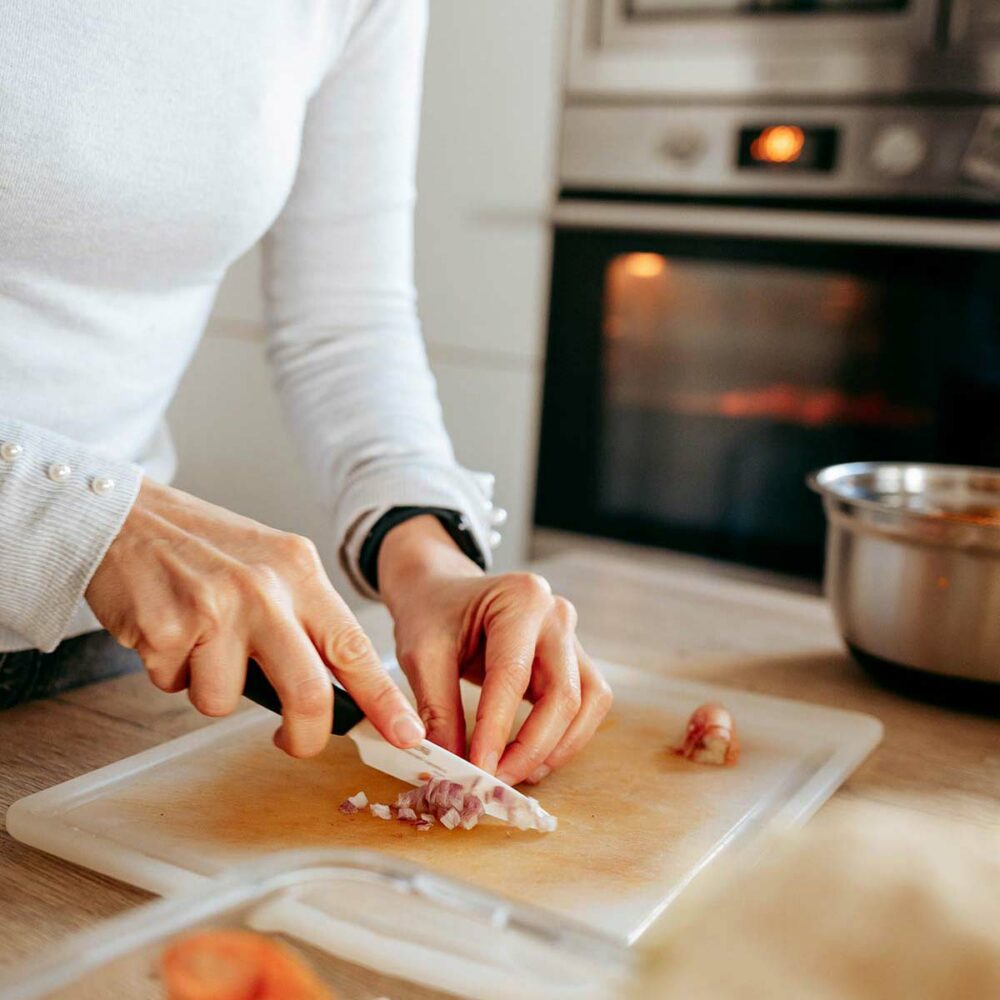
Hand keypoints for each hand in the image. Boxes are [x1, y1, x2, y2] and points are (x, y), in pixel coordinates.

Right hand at [85, 478, 424, 756]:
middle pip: (306, 693)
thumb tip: (336, 688)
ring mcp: (214, 610)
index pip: (353, 645)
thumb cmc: (203, 546)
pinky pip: (175, 685)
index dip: (384, 699)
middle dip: (304, 736)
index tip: (408, 735)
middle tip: (292, 741)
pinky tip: (166, 628)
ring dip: (210, 688)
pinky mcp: (165, 630)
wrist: (124, 516)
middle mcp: (264, 589)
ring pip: (224, 701)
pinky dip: (171, 670)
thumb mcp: (271, 564)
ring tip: (198, 642)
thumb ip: (303, 617)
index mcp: (299, 571)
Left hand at [379, 516, 612, 785]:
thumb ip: (437, 709)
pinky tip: (533, 757)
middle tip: (496, 780)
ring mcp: (571, 636)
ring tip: (517, 773)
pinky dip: (566, 737)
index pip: (513, 675)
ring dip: (557, 747)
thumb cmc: (432, 613)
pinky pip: (587, 704)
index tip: (477, 770)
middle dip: (532, 747)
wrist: (443, 590)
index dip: (497, 730)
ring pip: (588, 704)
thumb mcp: (421, 654)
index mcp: (520, 598)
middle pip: (564, 694)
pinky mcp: (574, 659)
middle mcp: (556, 614)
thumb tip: (450, 766)